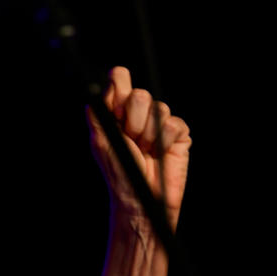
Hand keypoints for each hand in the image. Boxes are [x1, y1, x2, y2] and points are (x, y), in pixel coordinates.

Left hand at [86, 66, 190, 232]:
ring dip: (148, 135)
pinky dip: (164, 142)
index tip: (117, 115)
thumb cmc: (119, 172)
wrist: (141, 197)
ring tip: (146, 151)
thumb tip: (98, 87)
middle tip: (131, 140)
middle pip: (140, 93)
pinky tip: (160, 154)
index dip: (119, 92)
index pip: (120, 78)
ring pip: (159, 107)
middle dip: (133, 121)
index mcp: (118, 110)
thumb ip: (98, 113)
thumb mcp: (100, 141)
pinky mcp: (179, 132)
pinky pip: (173, 124)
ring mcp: (160, 121)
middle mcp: (139, 112)